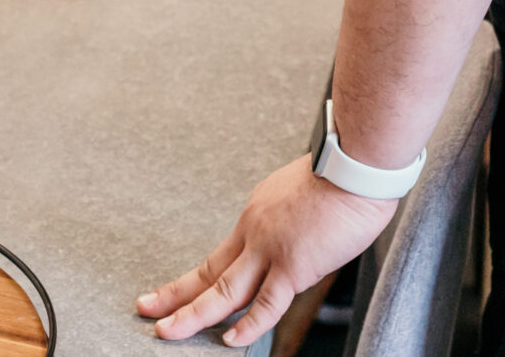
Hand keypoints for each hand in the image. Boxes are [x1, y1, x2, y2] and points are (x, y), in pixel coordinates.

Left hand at [139, 154, 395, 344]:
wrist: (357, 166)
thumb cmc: (343, 176)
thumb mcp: (300, 193)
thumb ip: (290, 220)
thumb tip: (296, 237)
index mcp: (256, 214)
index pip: (221, 255)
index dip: (197, 277)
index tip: (177, 290)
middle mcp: (255, 231)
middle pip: (208, 273)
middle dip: (175, 295)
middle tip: (146, 308)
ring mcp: (271, 250)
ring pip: (223, 292)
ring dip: (193, 315)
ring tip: (168, 332)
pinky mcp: (294, 266)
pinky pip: (266, 305)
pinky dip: (247, 326)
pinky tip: (231, 340)